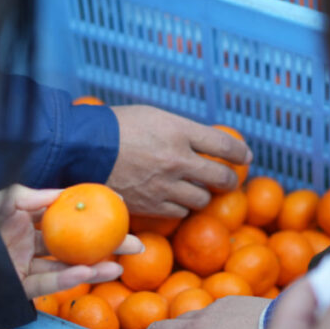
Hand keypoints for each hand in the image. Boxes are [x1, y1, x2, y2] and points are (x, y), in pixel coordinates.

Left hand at [0, 185, 142, 297]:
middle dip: (107, 246)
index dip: (96, 214)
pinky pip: (45, 284)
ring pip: (66, 268)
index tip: (122, 212)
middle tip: (136, 245)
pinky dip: (67, 279)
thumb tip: (68, 194)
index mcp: (26, 220)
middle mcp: (28, 243)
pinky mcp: (14, 287)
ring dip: (94, 268)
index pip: (68, 216)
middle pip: (75, 244)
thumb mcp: (3, 200)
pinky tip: (88, 272)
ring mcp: (23, 266)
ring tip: (120, 266)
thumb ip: (34, 196)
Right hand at [108, 105, 252, 216]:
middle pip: (221, 178)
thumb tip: (209, 144)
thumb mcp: (156, 117)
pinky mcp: (151, 205)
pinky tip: (174, 198)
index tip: (245, 156)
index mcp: (180, 132)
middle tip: (228, 179)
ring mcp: (165, 186)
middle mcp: (177, 160)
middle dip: (229, 180)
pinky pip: (179, 212)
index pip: (225, 145)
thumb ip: (183, 131)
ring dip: (202, 194)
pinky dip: (180, 206)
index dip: (240, 153)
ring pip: (202, 199)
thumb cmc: (119, 126)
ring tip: (195, 188)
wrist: (84, 148)